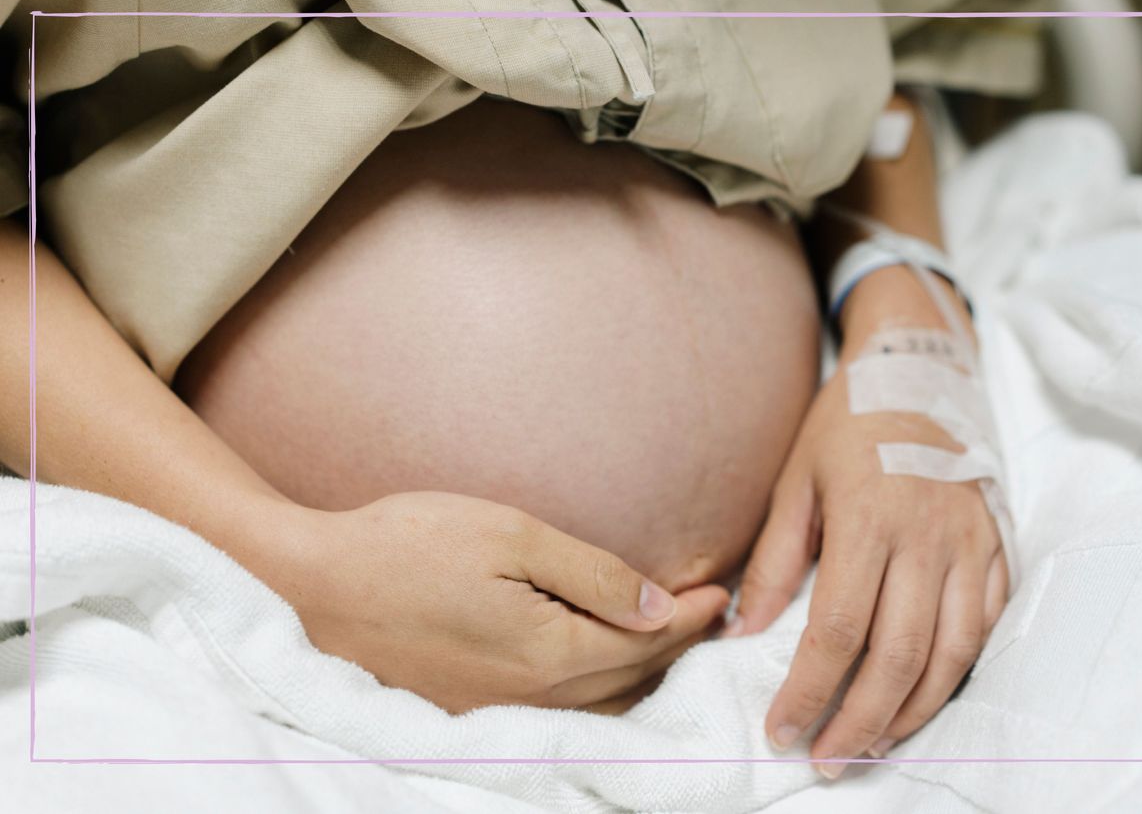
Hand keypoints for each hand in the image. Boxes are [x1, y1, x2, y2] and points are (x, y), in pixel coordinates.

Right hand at [265, 491, 730, 712]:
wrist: (312, 582)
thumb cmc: (409, 542)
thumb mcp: (510, 535)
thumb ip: (593, 575)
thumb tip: (659, 608)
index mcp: (547, 652)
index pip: (643, 642)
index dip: (688, 618)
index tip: (722, 594)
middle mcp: (529, 697)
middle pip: (627, 679)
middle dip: (674, 648)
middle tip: (708, 617)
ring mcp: (495, 711)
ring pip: (595, 704)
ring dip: (639, 675)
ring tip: (666, 644)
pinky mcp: (467, 712)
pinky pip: (556, 711)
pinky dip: (595, 691)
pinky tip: (598, 668)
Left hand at [730, 341, 1007, 775]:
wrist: (919, 367)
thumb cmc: (846, 423)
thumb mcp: (794, 479)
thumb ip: (775, 560)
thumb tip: (746, 633)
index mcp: (868, 520)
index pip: (839, 632)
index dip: (810, 691)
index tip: (782, 727)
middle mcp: (927, 538)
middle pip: (898, 657)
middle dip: (860, 721)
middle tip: (828, 758)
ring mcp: (971, 543)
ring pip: (952, 654)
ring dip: (912, 711)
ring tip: (873, 742)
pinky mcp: (997, 544)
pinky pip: (988, 624)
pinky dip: (959, 670)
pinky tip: (926, 694)